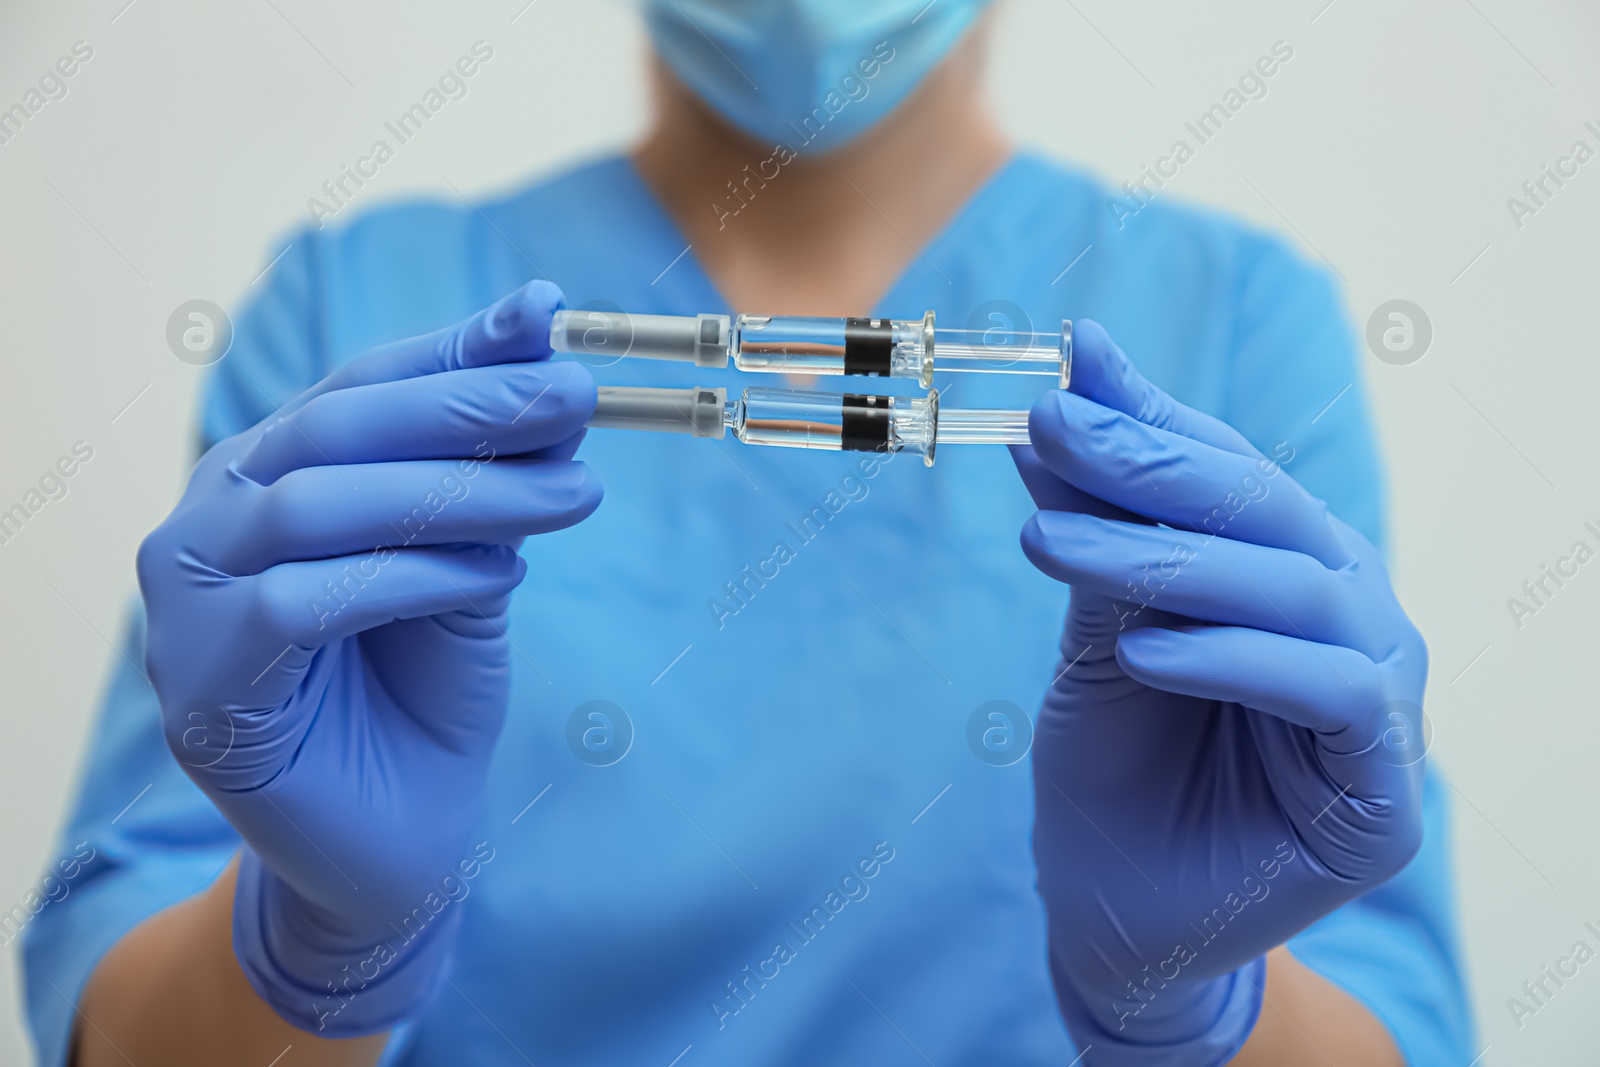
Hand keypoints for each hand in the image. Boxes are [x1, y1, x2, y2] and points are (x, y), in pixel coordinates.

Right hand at [137, 281, 599, 1034]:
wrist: (400, 843)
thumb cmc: (428, 694)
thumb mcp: (471, 566)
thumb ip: (485, 479)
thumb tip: (548, 362)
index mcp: (268, 476)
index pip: (359, 387)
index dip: (453, 348)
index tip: (547, 314)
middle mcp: (211, 521)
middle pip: (335, 430)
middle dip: (467, 406)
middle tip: (575, 397)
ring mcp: (190, 603)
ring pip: (318, 506)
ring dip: (461, 492)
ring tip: (572, 493)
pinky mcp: (205, 683)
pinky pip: (303, 602)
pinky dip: (410, 576)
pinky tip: (496, 573)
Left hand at [1012, 321, 1425, 1062]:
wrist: (1111, 913)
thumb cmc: (1111, 769)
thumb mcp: (1092, 634)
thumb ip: (1098, 531)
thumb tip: (1062, 402)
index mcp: (1290, 568)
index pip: (1229, 468)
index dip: (1151, 417)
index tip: (1069, 363)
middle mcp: (1348, 614)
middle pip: (1265, 510)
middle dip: (1149, 465)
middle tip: (1049, 429)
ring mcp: (1380, 696)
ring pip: (1294, 588)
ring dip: (1165, 559)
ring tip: (1053, 546)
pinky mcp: (1384, 786)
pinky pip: (1326, 690)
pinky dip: (1231, 659)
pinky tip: (1141, 655)